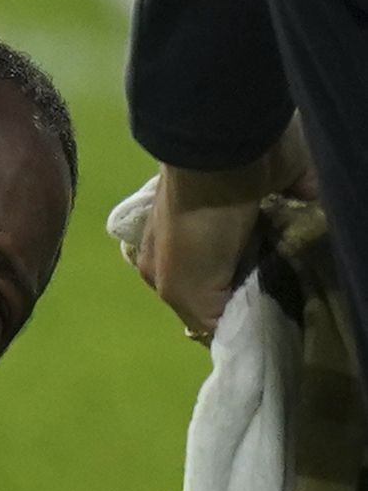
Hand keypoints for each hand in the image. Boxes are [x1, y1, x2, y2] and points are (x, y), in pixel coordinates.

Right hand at [126, 120, 312, 341]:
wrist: (228, 156)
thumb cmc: (196, 226)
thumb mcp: (182, 288)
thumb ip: (205, 319)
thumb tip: (238, 334)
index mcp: (168, 264)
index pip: (201, 306)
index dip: (230, 322)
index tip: (260, 334)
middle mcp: (202, 242)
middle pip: (237, 281)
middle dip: (261, 296)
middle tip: (286, 309)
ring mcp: (242, 217)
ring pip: (271, 257)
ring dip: (289, 270)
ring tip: (307, 284)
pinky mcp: (281, 196)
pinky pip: (305, 226)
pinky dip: (316, 239)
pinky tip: (322, 253)